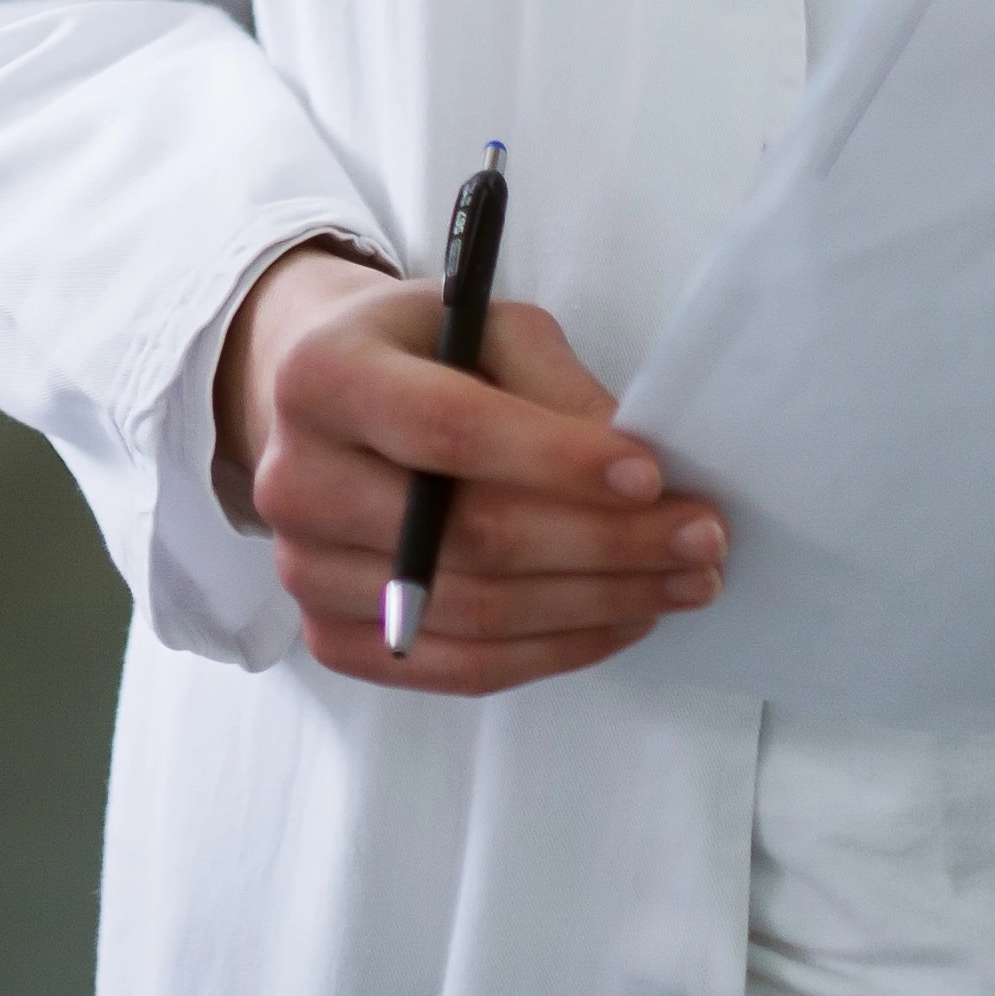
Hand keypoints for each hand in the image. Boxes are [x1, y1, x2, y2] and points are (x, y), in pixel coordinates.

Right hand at [213, 240, 724, 696]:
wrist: (331, 408)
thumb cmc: (426, 356)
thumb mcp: (487, 328)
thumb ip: (554, 386)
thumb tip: (641, 475)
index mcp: (322, 376)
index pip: (446, 430)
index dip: (554, 459)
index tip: (652, 475)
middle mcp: (293, 481)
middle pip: (466, 536)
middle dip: (604, 542)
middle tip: (701, 537)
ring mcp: (304, 572)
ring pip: (474, 612)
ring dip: (597, 604)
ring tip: (683, 582)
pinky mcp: (332, 639)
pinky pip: (460, 667)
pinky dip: (554, 650)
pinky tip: (621, 620)